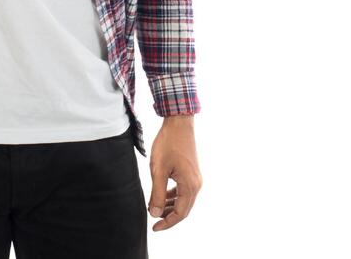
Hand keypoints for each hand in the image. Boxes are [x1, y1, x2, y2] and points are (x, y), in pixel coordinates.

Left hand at [147, 115, 202, 231]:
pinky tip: (163, 195)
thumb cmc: (168, 143)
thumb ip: (157, 193)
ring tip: (156, 208)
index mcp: (190, 185)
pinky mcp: (192, 172)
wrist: (179, 123)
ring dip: (171, 207)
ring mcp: (196, 178)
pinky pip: (184, 191)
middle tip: (154, 222)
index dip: (167, 223)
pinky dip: (174, 196)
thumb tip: (155, 214)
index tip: (154, 227)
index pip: (180, 213)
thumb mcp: (158, 170)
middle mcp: (196, 184)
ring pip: (184, 200)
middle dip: (169, 217)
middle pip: (184, 209)